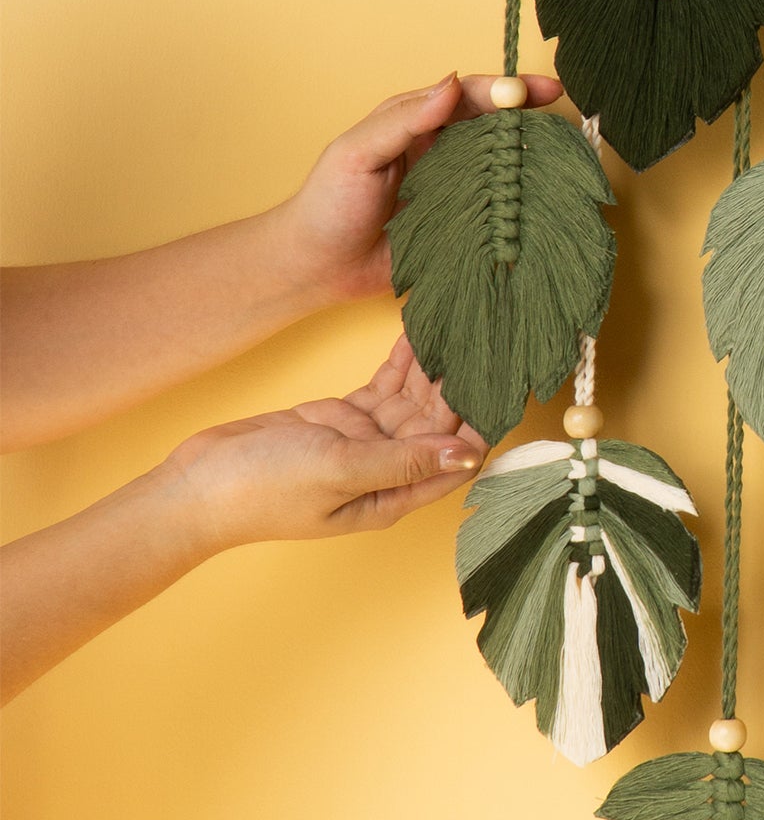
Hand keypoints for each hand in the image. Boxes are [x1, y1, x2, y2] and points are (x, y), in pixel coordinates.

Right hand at [159, 337, 487, 551]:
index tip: (508, 382)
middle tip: (490, 337)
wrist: (198, 485)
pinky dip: (403, 362)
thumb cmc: (263, 491)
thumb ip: (405, 461)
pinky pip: (384, 386)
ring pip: (415, 400)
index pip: (458, 458)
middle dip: (464, 385)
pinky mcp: (341, 418)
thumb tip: (471, 456)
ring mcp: (365, 442)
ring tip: (464, 324)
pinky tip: (423, 332)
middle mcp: (388, 468)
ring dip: (436, 368)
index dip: (485, 423)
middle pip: (441, 423)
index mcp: (395, 494)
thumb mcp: (340, 471)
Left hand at [270, 73, 563, 305]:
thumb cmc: (328, 203)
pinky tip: (544, 205)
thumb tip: (452, 85)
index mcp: (418, 123)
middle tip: (565, 120)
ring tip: (565, 159)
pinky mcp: (461, 228)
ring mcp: (455, 191)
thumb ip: (403, 119)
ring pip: (502, 168)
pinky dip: (521, 207)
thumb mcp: (358, 152)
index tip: (541, 90)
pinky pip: (497, 212)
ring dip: (531, 162)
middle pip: (496, 128)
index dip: (507, 90)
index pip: (470, 97)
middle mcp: (443, 152)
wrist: (317, 267)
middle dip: (531, 121)